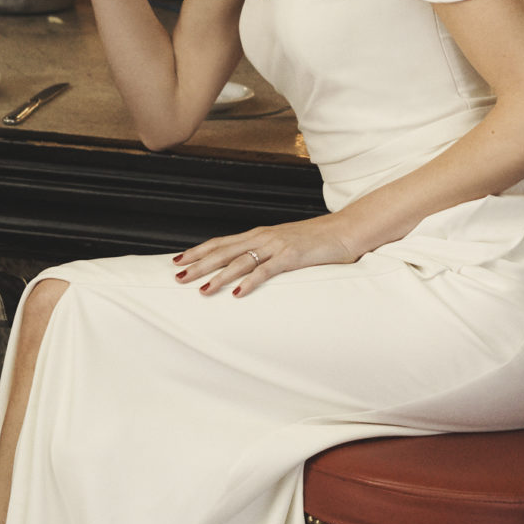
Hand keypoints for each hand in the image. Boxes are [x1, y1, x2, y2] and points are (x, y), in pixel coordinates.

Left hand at [174, 216, 357, 296]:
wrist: (345, 230)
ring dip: (218, 276)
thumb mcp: (284, 244)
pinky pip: (266, 271)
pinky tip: (237, 293)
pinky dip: (250, 282)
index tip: (177, 260)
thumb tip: (247, 267)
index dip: (198, 251)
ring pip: (239, 261)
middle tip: (177, 276)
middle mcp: (263, 237)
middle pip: (223, 251)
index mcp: (259, 234)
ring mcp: (277, 246)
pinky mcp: (292, 257)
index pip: (221, 242)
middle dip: (198, 264)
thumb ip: (266, 253)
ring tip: (201, 289)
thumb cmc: (317, 240)